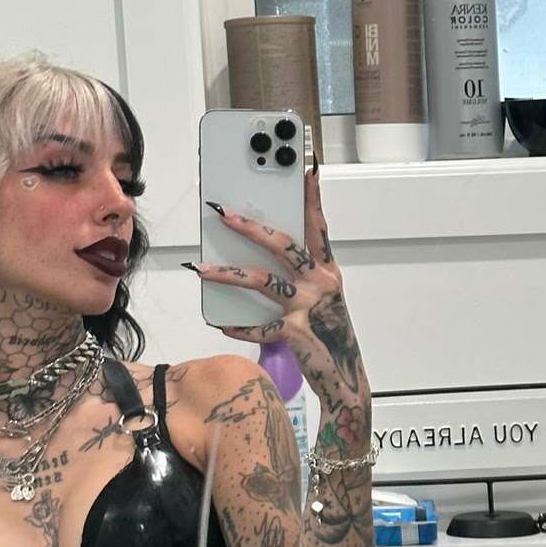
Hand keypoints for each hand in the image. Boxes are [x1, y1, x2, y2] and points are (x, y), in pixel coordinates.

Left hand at [188, 159, 368, 404]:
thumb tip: (257, 254)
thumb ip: (296, 276)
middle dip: (251, 227)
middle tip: (223, 213)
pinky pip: (260, 327)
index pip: (318, 227)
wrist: (345, 378)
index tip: (304, 168)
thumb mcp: (319, 298)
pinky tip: (221, 323)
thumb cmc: (328, 334)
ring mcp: (309, 308)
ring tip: (201, 268)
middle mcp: (321, 284)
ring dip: (228, 273)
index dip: (311, 197)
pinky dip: (240, 326)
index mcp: (328, 271)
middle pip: (284, 245)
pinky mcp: (296, 333)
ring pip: (264, 282)